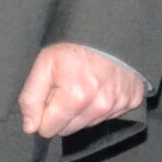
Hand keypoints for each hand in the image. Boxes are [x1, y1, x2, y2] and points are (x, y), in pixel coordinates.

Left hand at [17, 43, 145, 136]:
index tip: (51, 95)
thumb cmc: (74, 47)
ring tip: (84, 86)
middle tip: (67, 89)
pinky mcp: (131, 102)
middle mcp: (99, 106)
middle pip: (68, 131)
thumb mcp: (44, 64)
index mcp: (75, 98)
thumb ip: (30, 97)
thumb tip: (30, 127)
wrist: (109, 31)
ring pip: (87, 125)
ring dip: (82, 111)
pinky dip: (102, 106)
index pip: (48, 130)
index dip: (45, 114)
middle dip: (63, 114)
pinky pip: (108, 117)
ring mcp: (118, 105)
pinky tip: (100, 88)